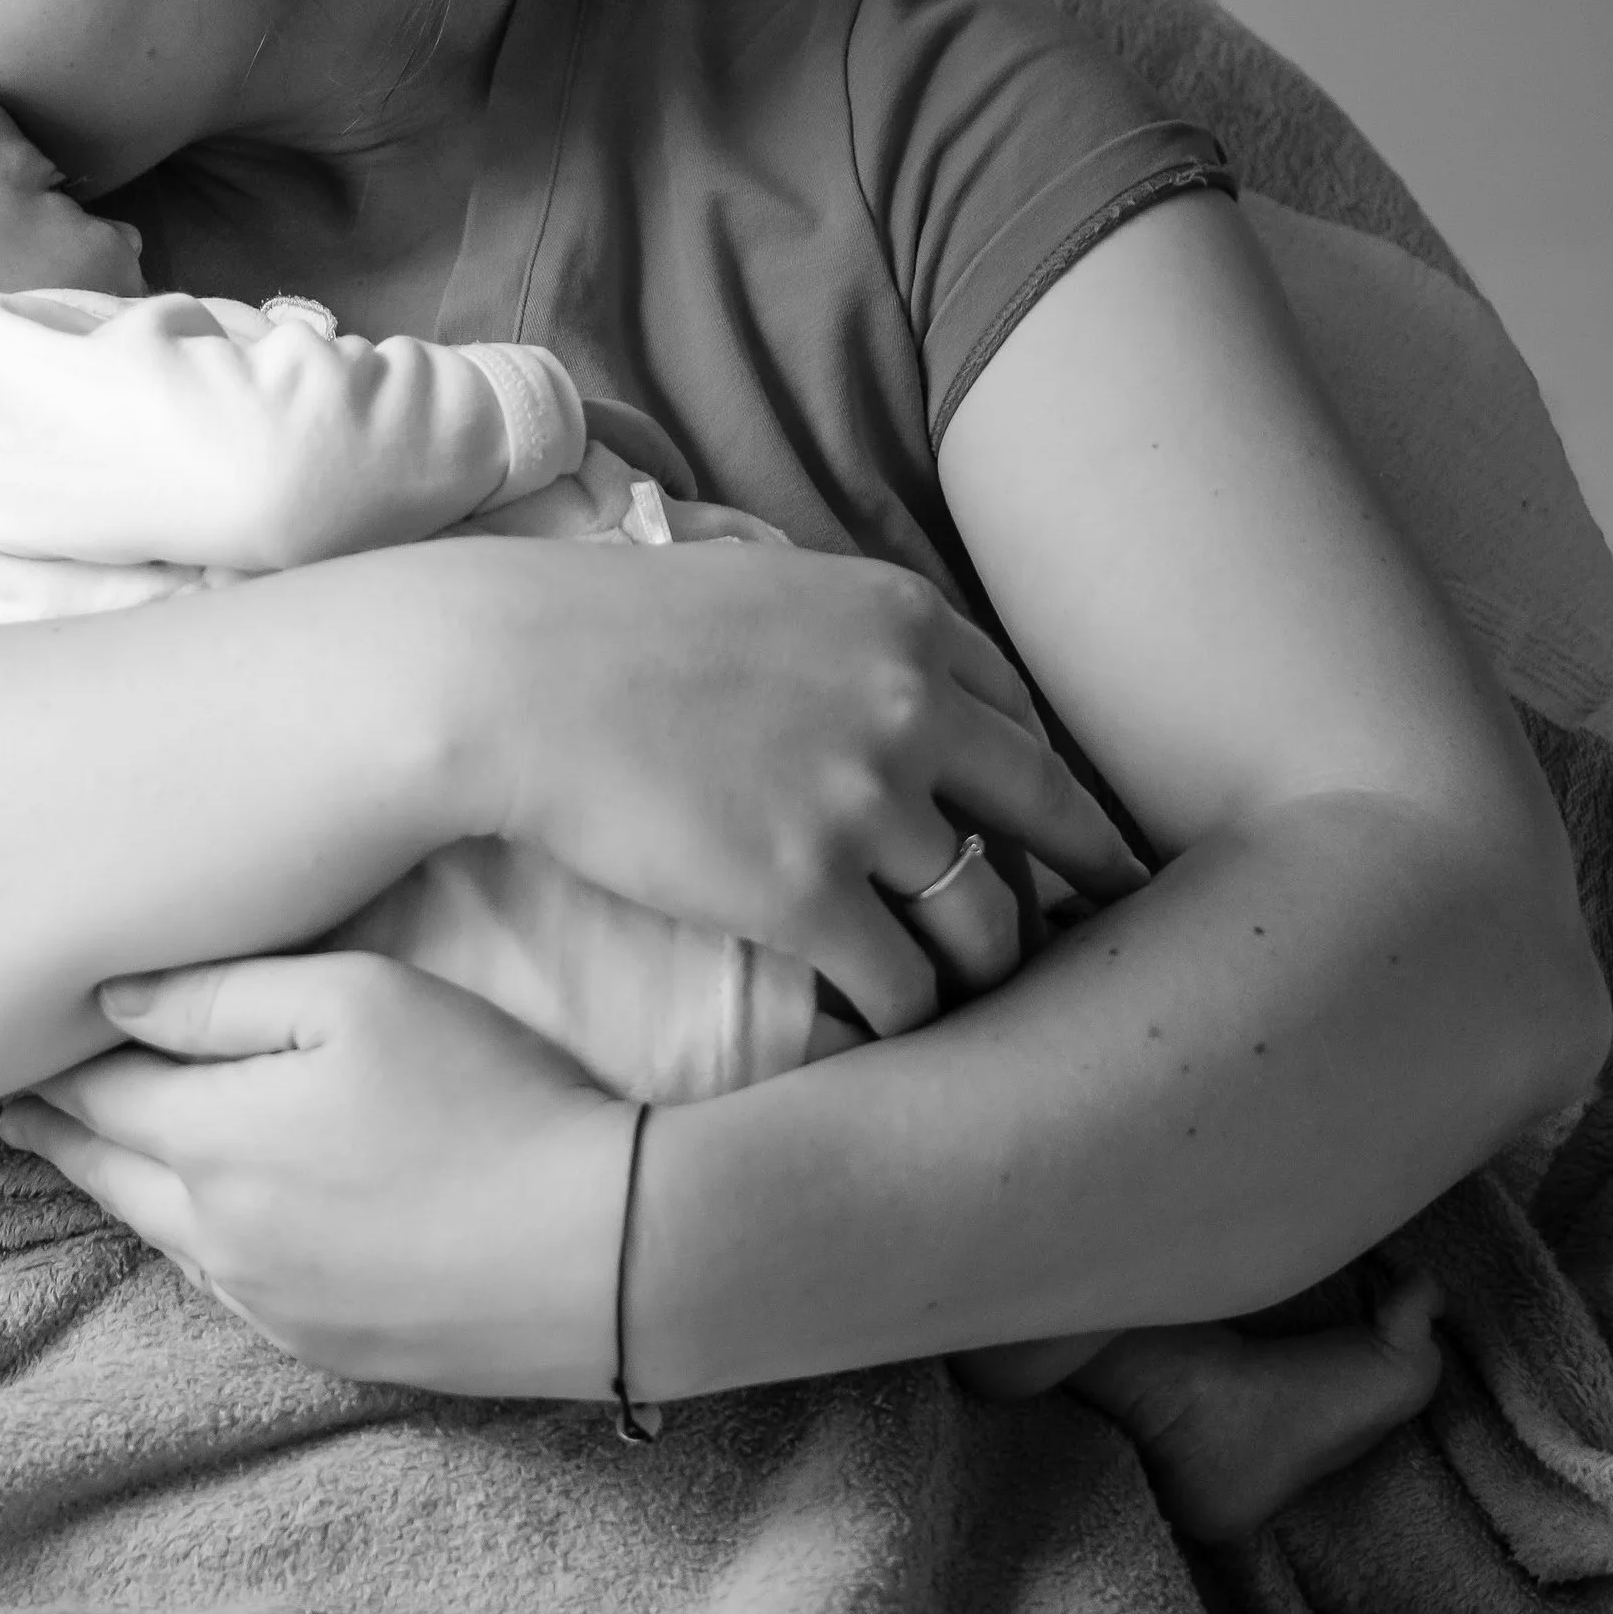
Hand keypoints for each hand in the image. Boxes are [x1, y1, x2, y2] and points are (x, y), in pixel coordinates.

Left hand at [0, 951, 630, 1399]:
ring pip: (170, 1240)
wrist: (597, 1249)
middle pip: (115, 1178)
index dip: (58, 1069)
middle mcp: (219, 1237)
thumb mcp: (355, 998)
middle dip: (64, 1138)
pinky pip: (233, 1290)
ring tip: (100, 1164)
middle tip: (21, 1117)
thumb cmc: (483, 1094)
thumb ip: (221, 998)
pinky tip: (209, 1234)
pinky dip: (200, 1248)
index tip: (18, 1051)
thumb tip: (109, 1004)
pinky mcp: (333, 1348)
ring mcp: (274, 1306)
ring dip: (128, 1195)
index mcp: (211, 1142)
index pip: (101, 1098)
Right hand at [446, 537, 1142, 1034]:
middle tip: (1104, 925)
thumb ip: (843, 627)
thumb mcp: (759, 580)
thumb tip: (874, 661)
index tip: (1059, 830)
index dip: (1042, 783)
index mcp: (904, 620)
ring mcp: (865, 801)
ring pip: (988, 915)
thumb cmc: (605, 626)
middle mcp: (912, 704)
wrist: (508, 677)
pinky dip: (911, 1018)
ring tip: (977, 1000)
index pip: (1023, 715)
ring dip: (990, 965)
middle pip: (1045, 813)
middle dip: (1081, 877)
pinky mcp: (807, 892)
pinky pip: (906, 983)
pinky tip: (895, 1034)